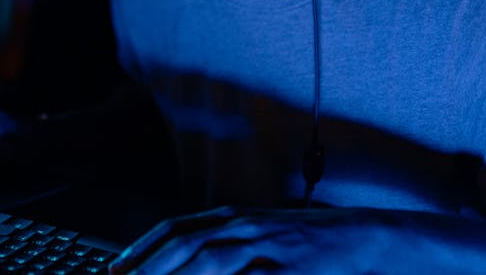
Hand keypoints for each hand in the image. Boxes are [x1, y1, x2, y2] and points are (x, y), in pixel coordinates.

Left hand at [109, 206, 411, 274]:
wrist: (370, 238)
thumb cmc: (312, 243)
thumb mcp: (263, 240)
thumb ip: (227, 251)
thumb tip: (186, 267)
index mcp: (236, 217)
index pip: (176, 228)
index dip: (142, 249)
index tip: (114, 269)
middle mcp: (246, 227)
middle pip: (186, 244)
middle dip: (148, 267)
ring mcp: (269, 247)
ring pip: (211, 261)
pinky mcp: (291, 269)